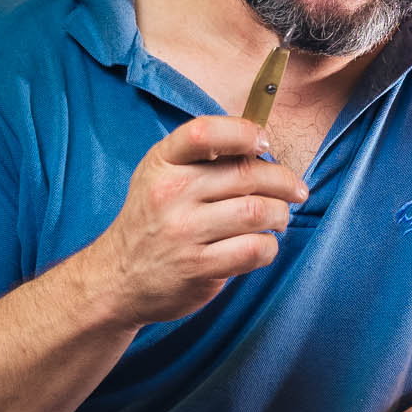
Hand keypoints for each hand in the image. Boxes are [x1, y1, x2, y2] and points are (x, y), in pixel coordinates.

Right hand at [86, 116, 307, 327]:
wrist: (116, 278)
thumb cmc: (152, 221)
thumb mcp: (160, 176)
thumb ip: (203, 159)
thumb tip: (262, 148)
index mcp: (162, 162)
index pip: (204, 133)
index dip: (244, 133)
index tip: (264, 144)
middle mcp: (170, 193)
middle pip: (246, 174)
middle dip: (283, 181)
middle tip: (295, 190)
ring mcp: (183, 232)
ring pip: (257, 212)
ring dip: (280, 214)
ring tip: (279, 218)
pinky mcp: (198, 267)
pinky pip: (255, 249)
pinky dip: (269, 246)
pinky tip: (262, 245)